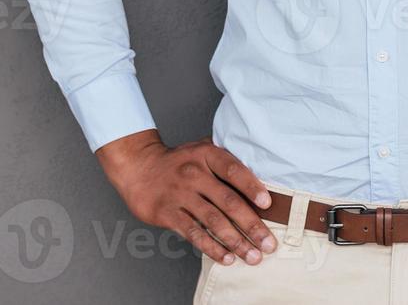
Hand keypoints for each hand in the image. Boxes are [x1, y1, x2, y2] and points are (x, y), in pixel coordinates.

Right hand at [97, 128, 277, 266]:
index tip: (268, 205)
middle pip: (228, 201)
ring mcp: (180, 194)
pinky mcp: (167, 213)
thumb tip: (261, 180)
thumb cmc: (179, 161)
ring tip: (252, 256)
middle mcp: (194, 173)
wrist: (139, 166)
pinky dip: (212, 248)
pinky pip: (194, 233)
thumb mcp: (202, 149)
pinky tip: (226, 258)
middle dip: (251, 225)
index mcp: (207, 155)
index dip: (252, 187)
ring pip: (213, 221)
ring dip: (235, 241)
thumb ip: (226, 160)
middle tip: (268, 243)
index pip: (233, 170)